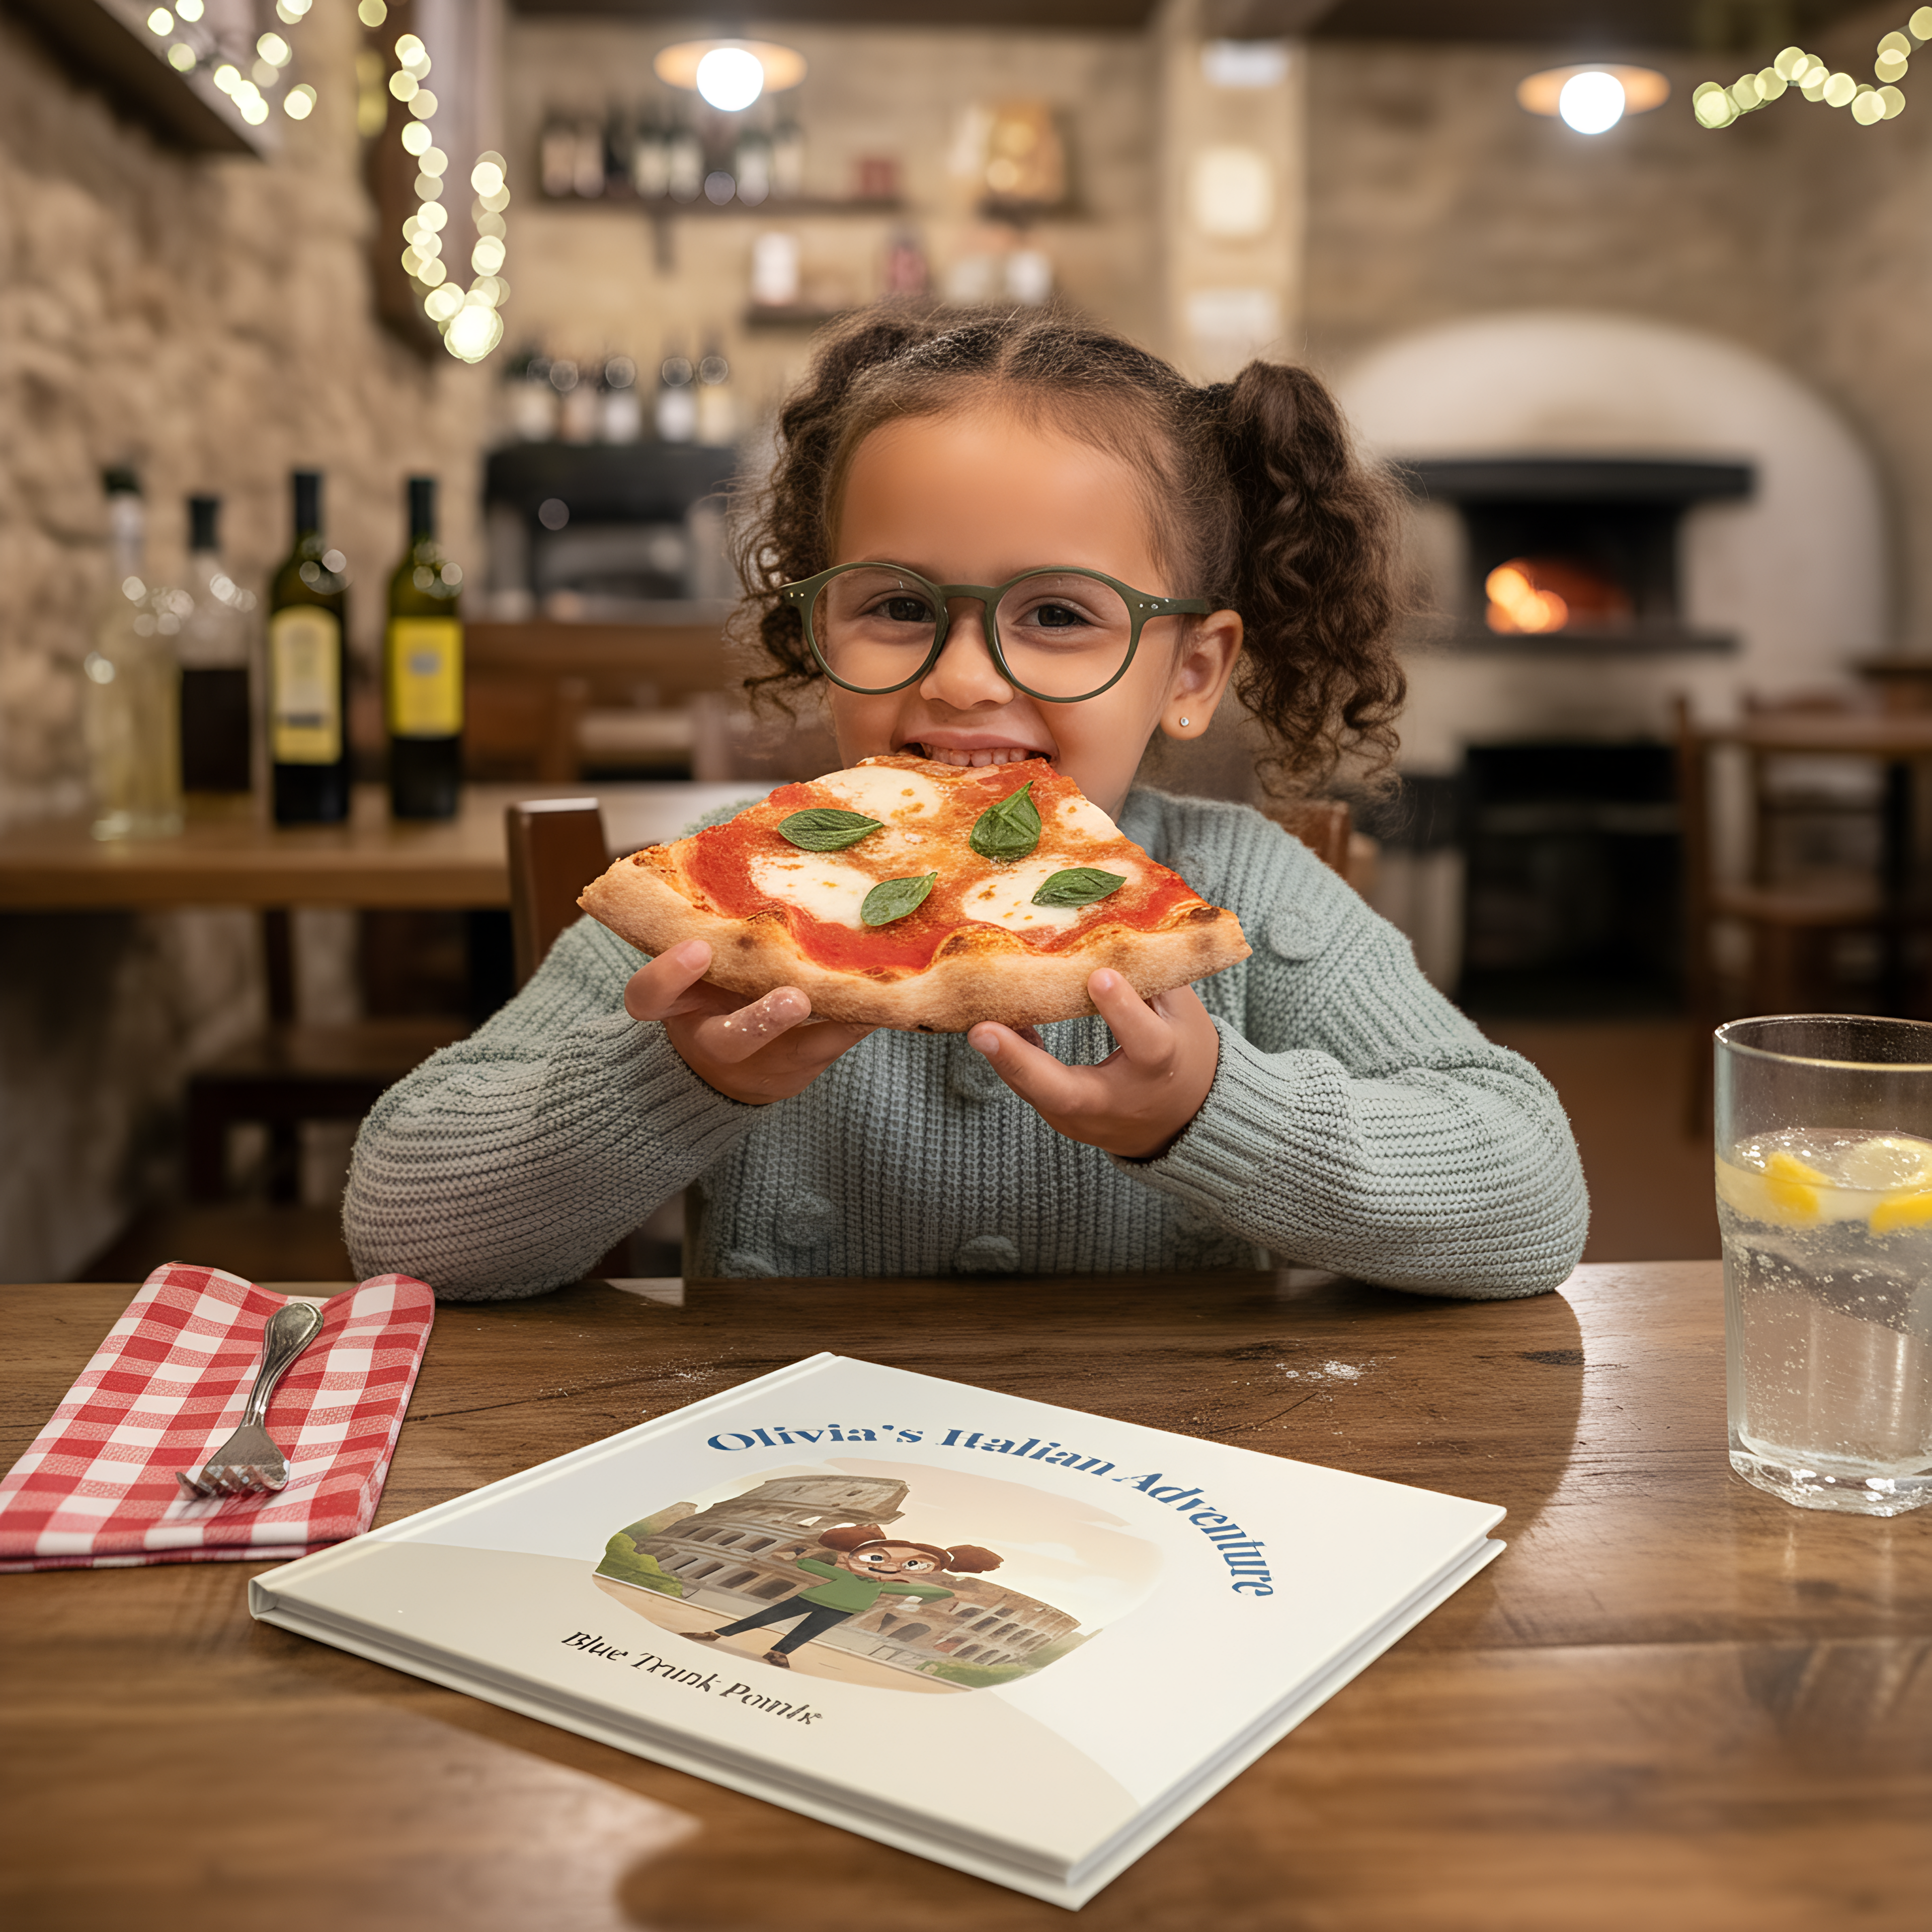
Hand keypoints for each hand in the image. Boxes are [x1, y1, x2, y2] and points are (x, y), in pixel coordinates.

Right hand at [624, 941, 874, 1104]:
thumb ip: (714, 923)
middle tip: (794, 998)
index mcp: (678, 1004)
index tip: (698, 946)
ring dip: (828, 1025)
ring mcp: (761, 1060)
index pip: (649, 996)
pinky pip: (834, 1047)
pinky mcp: (802, 1068)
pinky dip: (860, 1019)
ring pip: (791, 1051)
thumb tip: (767, 837)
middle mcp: (714, 1037)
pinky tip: (888, 998)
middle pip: (727, 1038)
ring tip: (863, 1001)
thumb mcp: (699, 959)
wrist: (728, 1067)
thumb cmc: (711, 988)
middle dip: (762, 1019)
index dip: (668, 975)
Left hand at [967, 971, 1219, 1160]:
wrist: (1184, 1120)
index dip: (1123, 1011)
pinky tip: (991, 1026)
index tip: (1098, 975)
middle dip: (1019, 1063)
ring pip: (1036, 1094)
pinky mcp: (1065, 1120)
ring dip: (1002, 1058)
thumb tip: (1119, 920)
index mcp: (1161, 1065)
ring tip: (973, 1021)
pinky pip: (1032, 1090)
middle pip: (1065, 1093)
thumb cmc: (1183, 1050)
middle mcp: (1119, 1099)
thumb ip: (1152, 976)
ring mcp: (1087, 1118)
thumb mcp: (1182, 1013)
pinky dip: (1011, 1059)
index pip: (1145, 1043)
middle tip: (981, 1031)